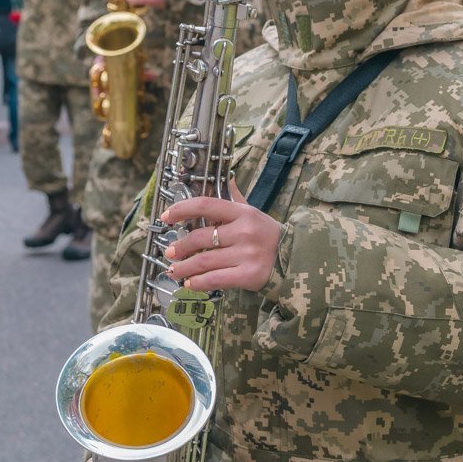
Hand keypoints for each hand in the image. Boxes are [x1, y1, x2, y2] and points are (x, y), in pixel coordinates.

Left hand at [160, 181, 280, 292]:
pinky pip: (216, 279)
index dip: (182, 209)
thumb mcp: (254, 212)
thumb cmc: (268, 235)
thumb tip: (227, 178)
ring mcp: (247, 254)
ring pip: (204, 261)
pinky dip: (198, 283)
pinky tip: (190, 284)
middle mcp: (244, 231)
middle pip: (201, 237)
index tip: (166, 217)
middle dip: (181, 246)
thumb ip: (237, 198)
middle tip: (170, 252)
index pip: (206, 205)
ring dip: (184, 267)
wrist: (296, 259)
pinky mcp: (249, 275)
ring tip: (173, 270)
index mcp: (243, 213)